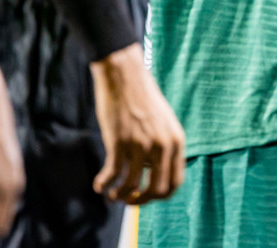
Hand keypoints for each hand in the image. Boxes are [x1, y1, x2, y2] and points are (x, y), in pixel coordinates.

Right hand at [90, 43, 186, 203]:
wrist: (125, 75)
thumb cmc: (141, 100)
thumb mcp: (163, 123)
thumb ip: (162, 147)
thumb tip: (149, 175)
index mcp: (177, 141)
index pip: (175, 182)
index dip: (159, 196)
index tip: (144, 196)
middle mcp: (163, 145)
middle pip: (157, 190)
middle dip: (140, 201)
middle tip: (126, 199)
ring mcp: (142, 144)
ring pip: (132, 187)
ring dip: (119, 196)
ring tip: (110, 194)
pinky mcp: (120, 141)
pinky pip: (112, 174)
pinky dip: (104, 185)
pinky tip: (98, 185)